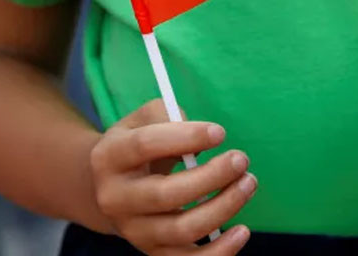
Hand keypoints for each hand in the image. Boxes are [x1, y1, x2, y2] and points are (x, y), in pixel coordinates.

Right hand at [89, 99, 255, 254]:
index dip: (186, 137)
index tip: (220, 132)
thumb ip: (168, 116)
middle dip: (211, 177)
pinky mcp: (153, 251)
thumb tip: (203, 135)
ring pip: (181, 230)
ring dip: (223, 208)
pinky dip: (219, 252)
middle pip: (165, 194)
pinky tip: (241, 232)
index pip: (145, 145)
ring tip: (248, 183)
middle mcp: (115, 199)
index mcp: (109, 157)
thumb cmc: (138, 146)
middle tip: (241, 159)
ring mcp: (133, 230)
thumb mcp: (142, 120)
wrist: (110, 188)